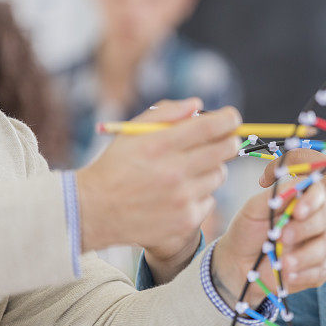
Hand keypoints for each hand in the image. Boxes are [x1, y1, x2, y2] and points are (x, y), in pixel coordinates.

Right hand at [76, 99, 240, 276]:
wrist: (94, 211)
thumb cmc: (116, 166)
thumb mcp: (132, 132)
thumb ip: (166, 113)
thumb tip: (197, 104)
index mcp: (160, 145)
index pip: (211, 126)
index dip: (229, 119)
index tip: (232, 118)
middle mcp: (174, 172)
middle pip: (226, 150)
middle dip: (227, 141)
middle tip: (219, 142)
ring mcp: (181, 199)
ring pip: (219, 175)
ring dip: (210, 169)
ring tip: (187, 171)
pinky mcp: (185, 221)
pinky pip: (210, 200)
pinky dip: (200, 195)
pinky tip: (179, 195)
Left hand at [211, 180, 325, 307]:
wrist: (241, 263)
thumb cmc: (249, 232)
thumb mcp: (254, 210)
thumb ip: (275, 196)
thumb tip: (297, 185)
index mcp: (303, 198)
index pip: (318, 191)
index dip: (312, 200)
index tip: (297, 212)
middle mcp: (319, 217)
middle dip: (305, 229)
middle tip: (282, 239)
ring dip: (305, 255)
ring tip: (283, 264)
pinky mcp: (325, 266)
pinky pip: (325, 269)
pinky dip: (306, 274)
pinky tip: (288, 276)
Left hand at [259, 150, 325, 265]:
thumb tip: (301, 176)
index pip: (298, 155)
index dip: (275, 166)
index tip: (265, 180)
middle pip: (293, 182)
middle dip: (277, 196)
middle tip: (268, 207)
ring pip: (298, 206)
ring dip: (284, 218)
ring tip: (277, 230)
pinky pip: (310, 228)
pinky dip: (298, 236)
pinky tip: (293, 243)